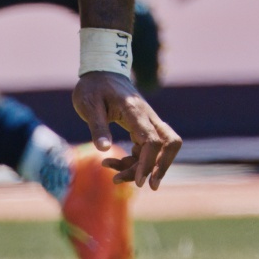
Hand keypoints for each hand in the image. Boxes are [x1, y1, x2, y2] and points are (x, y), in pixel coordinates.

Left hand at [72, 71, 181, 189]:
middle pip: (170, 143)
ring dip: (142, 167)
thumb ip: (98, 127)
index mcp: (134, 111)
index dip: (149, 163)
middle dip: (162, 167)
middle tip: (148, 186)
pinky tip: (113, 164)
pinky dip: (135, 161)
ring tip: (115, 176)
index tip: (139, 181)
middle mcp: (147, 116)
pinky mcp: (143, 127)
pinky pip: (147, 148)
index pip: (153, 140)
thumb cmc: (93, 87)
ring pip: (160, 149)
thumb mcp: (88, 105)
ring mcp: (148, 122)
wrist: (101, 72)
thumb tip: (104, 150)